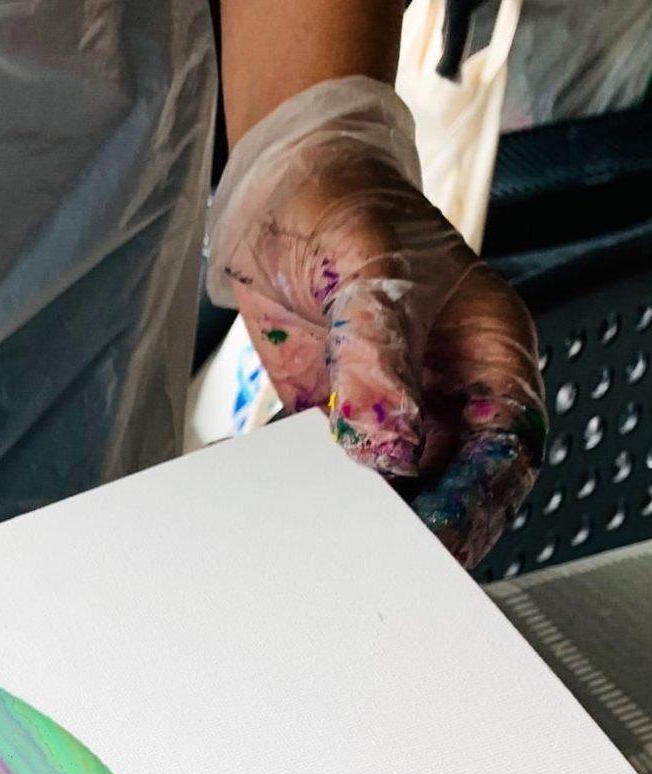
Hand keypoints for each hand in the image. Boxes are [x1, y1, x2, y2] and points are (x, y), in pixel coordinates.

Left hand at [208, 77, 545, 567]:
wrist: (282, 190)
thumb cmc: (344, 202)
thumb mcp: (368, 268)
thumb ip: (377, 356)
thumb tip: (386, 437)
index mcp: (489, 350)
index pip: (505, 449)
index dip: (478, 504)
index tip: (439, 545)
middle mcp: (448, 387)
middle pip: (455, 484)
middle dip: (426, 530)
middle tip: (382, 568)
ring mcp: (395, 405)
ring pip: (398, 488)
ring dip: (370, 522)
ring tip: (336, 552)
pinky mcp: (340, 416)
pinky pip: (340, 474)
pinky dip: (322, 498)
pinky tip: (300, 517)